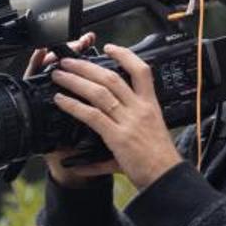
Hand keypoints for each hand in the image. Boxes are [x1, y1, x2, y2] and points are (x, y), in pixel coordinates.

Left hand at [50, 44, 180, 189]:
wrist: (167, 178)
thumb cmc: (157, 162)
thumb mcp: (142, 142)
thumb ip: (112, 148)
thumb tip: (83, 161)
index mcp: (150, 106)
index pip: (142, 71)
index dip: (125, 56)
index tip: (110, 47)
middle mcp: (140, 109)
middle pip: (112, 77)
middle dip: (87, 66)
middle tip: (68, 61)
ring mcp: (129, 121)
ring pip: (100, 92)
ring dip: (76, 81)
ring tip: (59, 75)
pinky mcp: (118, 136)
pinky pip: (92, 115)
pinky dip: (74, 105)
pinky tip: (60, 100)